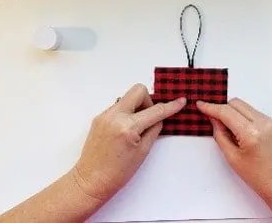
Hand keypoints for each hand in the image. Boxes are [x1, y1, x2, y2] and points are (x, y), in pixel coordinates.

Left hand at [73, 84, 185, 204]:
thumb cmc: (117, 173)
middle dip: (148, 101)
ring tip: (135, 129)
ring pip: (127, 98)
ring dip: (136, 108)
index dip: (170, 106)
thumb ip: (153, 130)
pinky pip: (118, 107)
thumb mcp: (142, 152)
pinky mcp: (99, 118)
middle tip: (149, 119)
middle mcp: (114, 116)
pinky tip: (125, 131)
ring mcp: (104, 115)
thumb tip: (159, 118)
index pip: (155, 111)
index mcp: (128, 127)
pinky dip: (126, 114)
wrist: (91, 180)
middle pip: (138, 91)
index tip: (180, 101)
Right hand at [196, 98, 271, 206]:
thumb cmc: (258, 177)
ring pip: (246, 107)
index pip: (226, 112)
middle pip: (236, 103)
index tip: (200, 104)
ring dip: (235, 113)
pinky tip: (244, 133)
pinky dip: (246, 118)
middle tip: (214, 119)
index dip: (211, 107)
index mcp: (251, 134)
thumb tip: (214, 118)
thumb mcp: (232, 158)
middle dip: (223, 108)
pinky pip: (256, 113)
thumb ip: (220, 135)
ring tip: (232, 131)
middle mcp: (264, 123)